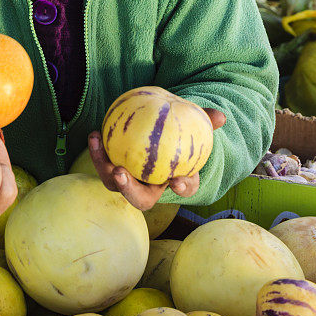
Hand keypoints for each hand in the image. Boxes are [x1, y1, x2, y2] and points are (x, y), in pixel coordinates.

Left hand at [87, 107, 225, 209]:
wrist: (158, 132)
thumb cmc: (179, 132)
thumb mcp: (194, 126)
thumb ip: (206, 122)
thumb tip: (220, 116)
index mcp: (175, 181)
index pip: (183, 188)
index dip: (182, 187)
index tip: (178, 181)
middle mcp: (150, 187)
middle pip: (140, 199)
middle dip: (129, 190)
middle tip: (120, 173)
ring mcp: (129, 180)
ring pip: (114, 182)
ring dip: (103, 167)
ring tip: (98, 146)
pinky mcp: (112, 167)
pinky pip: (103, 162)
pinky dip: (97, 150)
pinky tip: (95, 133)